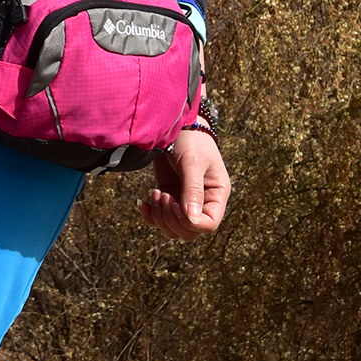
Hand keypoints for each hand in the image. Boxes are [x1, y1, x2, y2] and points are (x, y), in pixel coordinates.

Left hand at [138, 126, 230, 240]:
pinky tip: (143, 202)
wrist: (175, 128)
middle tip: (163, 195)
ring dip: (159, 217)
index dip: (191, 223)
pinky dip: (149, 216)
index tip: (177, 205)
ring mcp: (185, 203)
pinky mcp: (169, 199)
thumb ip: (192, 189)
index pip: (209, 225)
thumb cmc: (190, 140)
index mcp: (217, 194)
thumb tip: (192, 218)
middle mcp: (203, 202)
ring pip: (172, 230)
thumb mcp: (192, 163)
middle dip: (171, 219)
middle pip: (188, 232)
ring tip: (155, 193)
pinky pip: (158, 220)